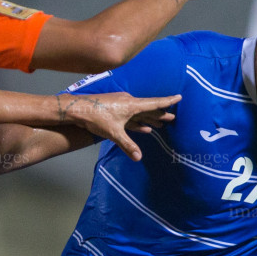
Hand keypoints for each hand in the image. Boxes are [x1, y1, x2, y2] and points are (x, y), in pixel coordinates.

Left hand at [62, 91, 180, 160]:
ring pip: (140, 113)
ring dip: (150, 118)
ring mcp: (122, 105)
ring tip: (161, 123)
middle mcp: (129, 102)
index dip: (167, 102)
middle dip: (161, 114)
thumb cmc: (96, 118)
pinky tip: (145, 128)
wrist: (77, 109)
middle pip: (149, 109)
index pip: (154, 103)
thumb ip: (127, 145)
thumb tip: (138, 157)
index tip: (179, 97)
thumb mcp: (113, 133)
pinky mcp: (115, 109)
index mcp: (132, 105)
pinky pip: (132, 116)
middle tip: (173, 117)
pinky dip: (139, 122)